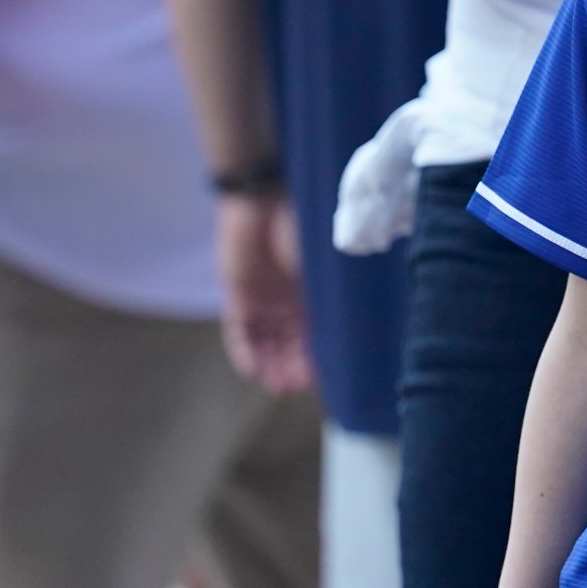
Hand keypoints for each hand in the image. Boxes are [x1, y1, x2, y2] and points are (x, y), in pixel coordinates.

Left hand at [216, 192, 316, 395]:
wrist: (261, 199)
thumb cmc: (300, 227)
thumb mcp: (320, 268)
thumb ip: (326, 300)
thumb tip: (349, 334)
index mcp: (313, 294)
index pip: (316, 336)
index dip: (317, 359)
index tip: (320, 379)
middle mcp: (288, 302)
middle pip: (289, 346)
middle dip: (291, 369)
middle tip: (292, 388)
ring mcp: (262, 300)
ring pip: (266, 343)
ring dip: (270, 366)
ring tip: (275, 386)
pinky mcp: (237, 296)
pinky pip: (239, 332)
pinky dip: (245, 352)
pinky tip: (252, 371)